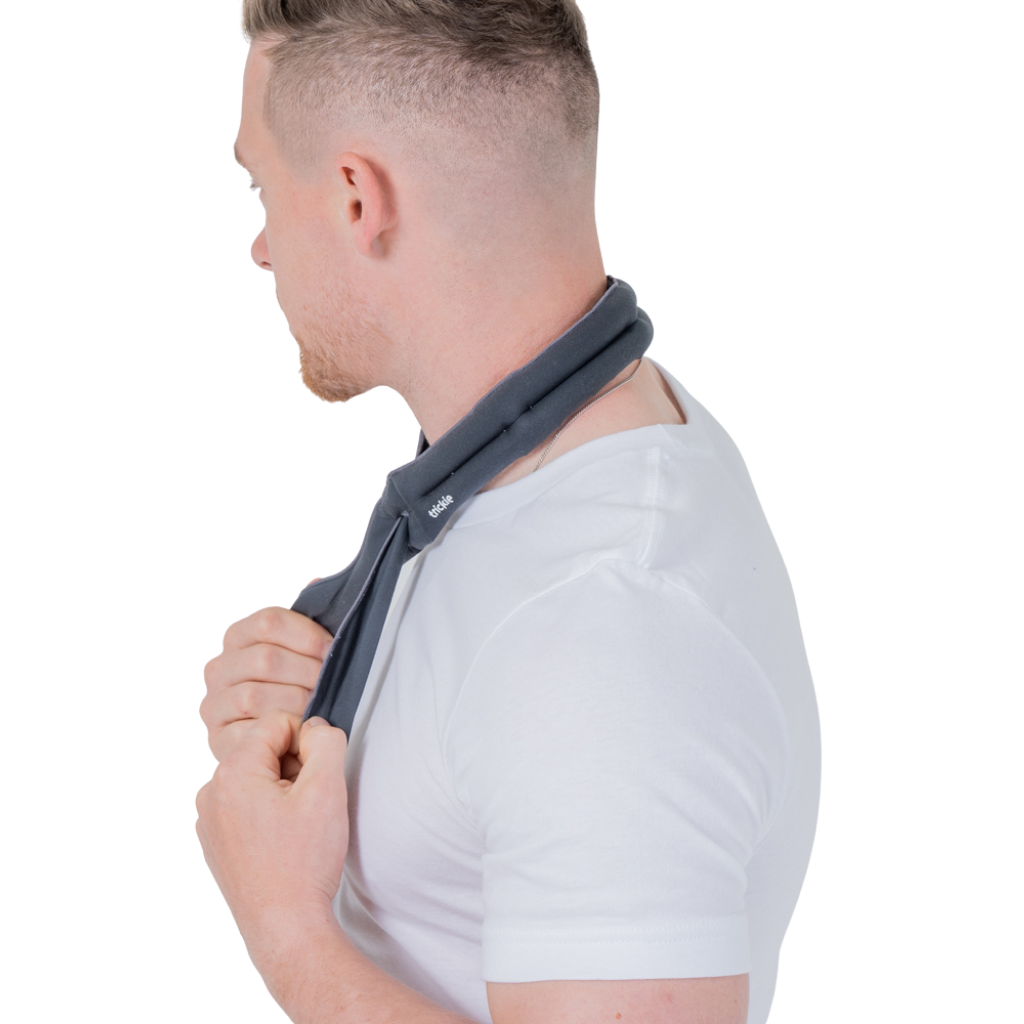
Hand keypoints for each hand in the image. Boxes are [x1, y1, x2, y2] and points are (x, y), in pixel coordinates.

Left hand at [195, 711, 349, 966]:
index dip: (307, 742)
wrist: (286, 927)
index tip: (318, 777)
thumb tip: (315, 727)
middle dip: (294, 768)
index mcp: (232, 773)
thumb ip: (326, 741)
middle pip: (264, 751)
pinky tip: (284, 842)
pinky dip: (269, 814)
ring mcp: (209, 821)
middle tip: (310, 806)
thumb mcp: (327, 788)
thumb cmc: (305, 862)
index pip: (277, 724)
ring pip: (257, 779)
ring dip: (283, 791)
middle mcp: (210, 792)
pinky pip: (246, 807)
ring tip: (298, 828)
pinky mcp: (215, 843)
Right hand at [201, 607, 333, 775]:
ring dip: (296, 702)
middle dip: (307, 672)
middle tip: (332, 685)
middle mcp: (219, 668)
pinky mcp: (217, 739)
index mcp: (238, 637)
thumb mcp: (302, 648)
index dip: (307, 635)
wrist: (273, 740)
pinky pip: (247, 733)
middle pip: (265, 659)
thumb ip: (309, 616)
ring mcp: (214, 704)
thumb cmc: (293, 687)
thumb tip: (316, 582)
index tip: (333, 650)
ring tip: (319, 708)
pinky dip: (278, 732)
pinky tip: (299, 731)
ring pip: (255, 695)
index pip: (269, 621)